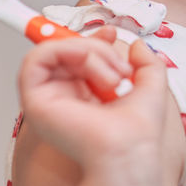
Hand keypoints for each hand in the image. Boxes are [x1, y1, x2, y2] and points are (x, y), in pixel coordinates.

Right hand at [18, 25, 172, 182]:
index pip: (78, 57)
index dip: (92, 41)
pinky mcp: (34, 100)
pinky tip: (85, 60)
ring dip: (88, 51)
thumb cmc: (138, 133)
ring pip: (56, 51)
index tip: (112, 34)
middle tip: (120, 70)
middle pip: (68, 50)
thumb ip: (148, 62)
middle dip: (98, 48)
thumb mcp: (152, 86)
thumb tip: (137, 45)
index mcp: (85, 96)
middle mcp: (63, 97)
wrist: (128, 151)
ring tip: (110, 78)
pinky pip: (36, 58)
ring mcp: (47, 99)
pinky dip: (62, 49)